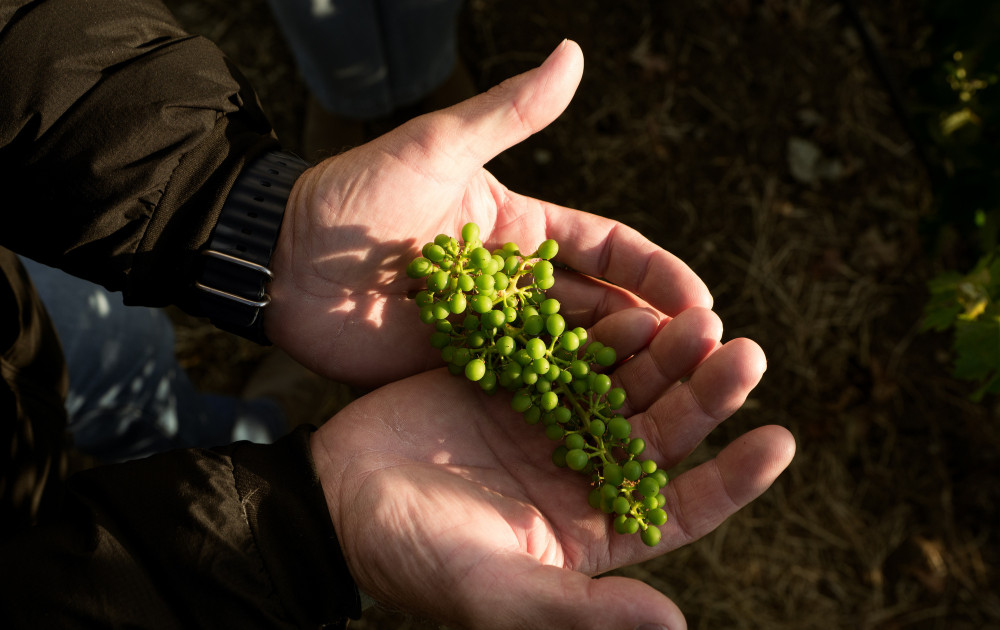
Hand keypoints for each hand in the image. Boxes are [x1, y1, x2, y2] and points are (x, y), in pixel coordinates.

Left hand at [265, 40, 711, 385]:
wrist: (283, 262)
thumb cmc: (355, 195)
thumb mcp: (437, 145)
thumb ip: (508, 114)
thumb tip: (573, 53)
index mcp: (519, 225)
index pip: (608, 248)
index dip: (655, 273)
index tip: (699, 300)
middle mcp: (515, 280)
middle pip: (600, 306)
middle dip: (653, 330)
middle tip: (704, 360)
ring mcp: (491, 329)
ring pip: (569, 352)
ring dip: (617, 372)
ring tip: (671, 401)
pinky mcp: (462, 369)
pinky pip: (523, 386)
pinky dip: (561, 403)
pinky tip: (600, 429)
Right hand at [310, 307, 794, 629]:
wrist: (336, 498)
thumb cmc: (412, 558)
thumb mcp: (495, 590)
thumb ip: (581, 612)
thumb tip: (675, 627)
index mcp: (592, 531)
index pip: (681, 507)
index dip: (734, 478)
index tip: (779, 439)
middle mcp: (582, 475)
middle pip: (663, 433)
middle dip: (706, 395)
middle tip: (745, 353)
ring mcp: (550, 424)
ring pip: (625, 385)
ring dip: (665, 354)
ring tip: (700, 318)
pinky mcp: (515, 381)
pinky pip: (571, 351)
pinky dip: (600, 331)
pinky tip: (631, 305)